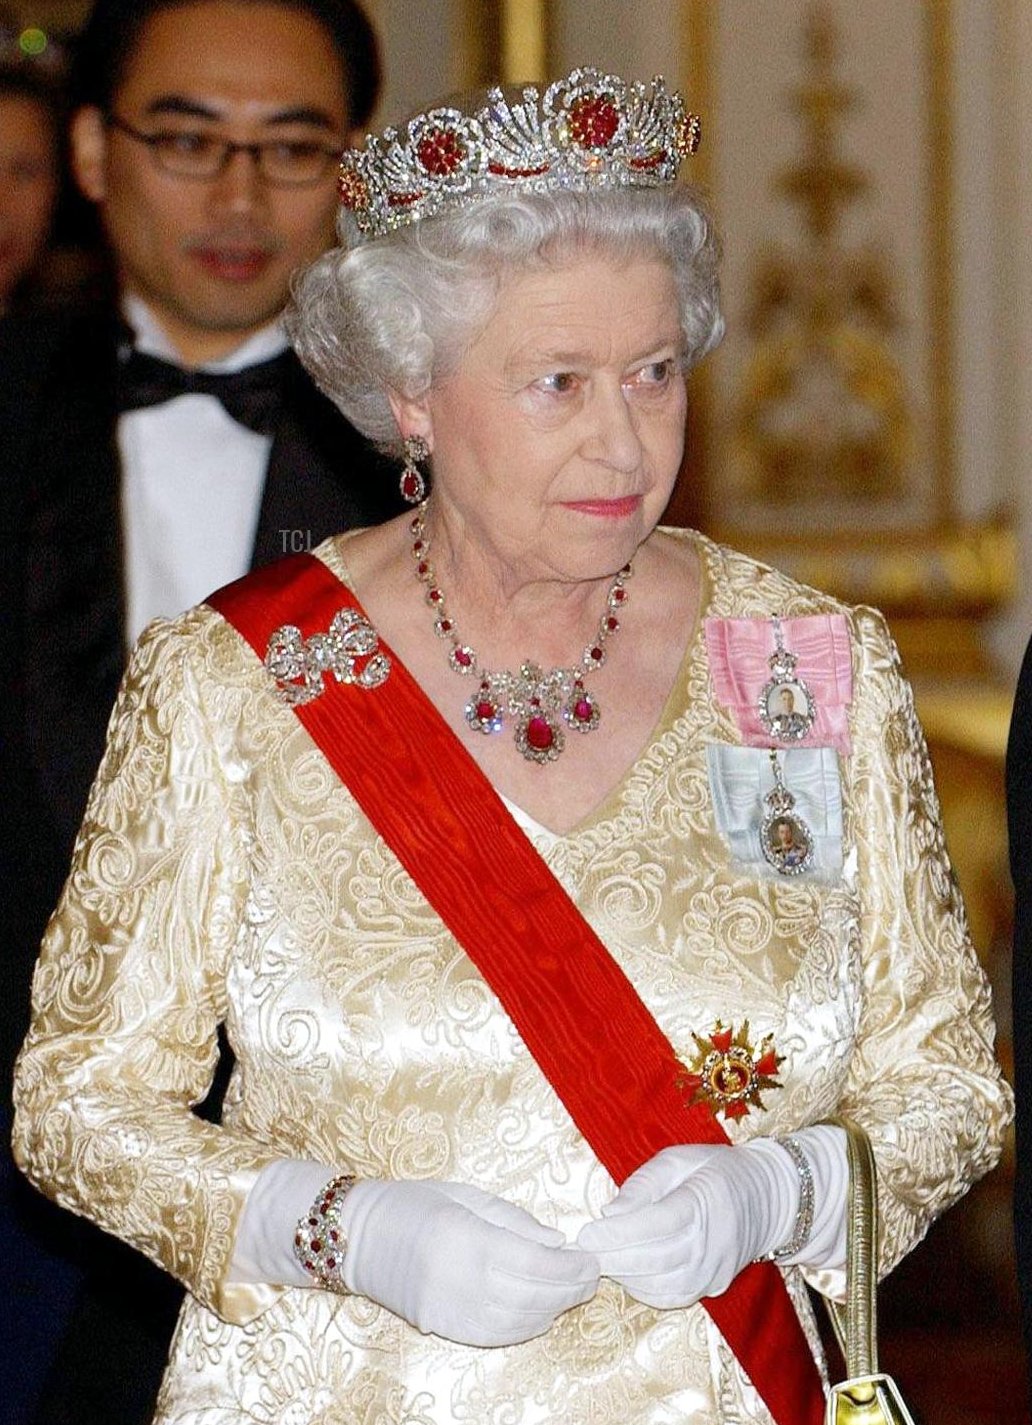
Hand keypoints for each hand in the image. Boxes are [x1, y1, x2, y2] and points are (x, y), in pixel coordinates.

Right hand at [340, 1179, 599, 1345]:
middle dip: (569, 1289)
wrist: (358, 1236)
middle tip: (590, 1276)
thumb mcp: (467, 1196)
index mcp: (464, 1237)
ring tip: (571, 1291)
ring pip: (518, 1322)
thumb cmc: (415, 1204)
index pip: (533, 1263)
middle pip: (531, 1296)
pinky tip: (540, 1310)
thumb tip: (559, 1243)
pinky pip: (496, 1336)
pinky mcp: (442, 1329)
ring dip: (552, 1309)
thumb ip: (515, 1221)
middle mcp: (457, 1280)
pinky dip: (525, 1326)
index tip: (590, 1259)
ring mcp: (448, 1311)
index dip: (569, 1267)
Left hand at [577, 1131, 844, 1308]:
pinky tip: (627, 1272)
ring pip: (661, 1285)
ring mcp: (715, 1270)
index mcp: (704, 1201)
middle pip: (655, 1259)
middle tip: (582, 1250)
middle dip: (612, 1258)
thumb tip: (609, 1214)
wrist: (765, 1197)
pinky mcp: (713, 1286)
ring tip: (601, 1258)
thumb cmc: (714, 1170)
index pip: (657, 1224)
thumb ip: (643, 1183)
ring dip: (624, 1275)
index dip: (619, 1233)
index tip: (587, 1233)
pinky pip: (673, 1297)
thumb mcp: (678, 1159)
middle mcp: (712, 1242)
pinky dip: (644, 1290)